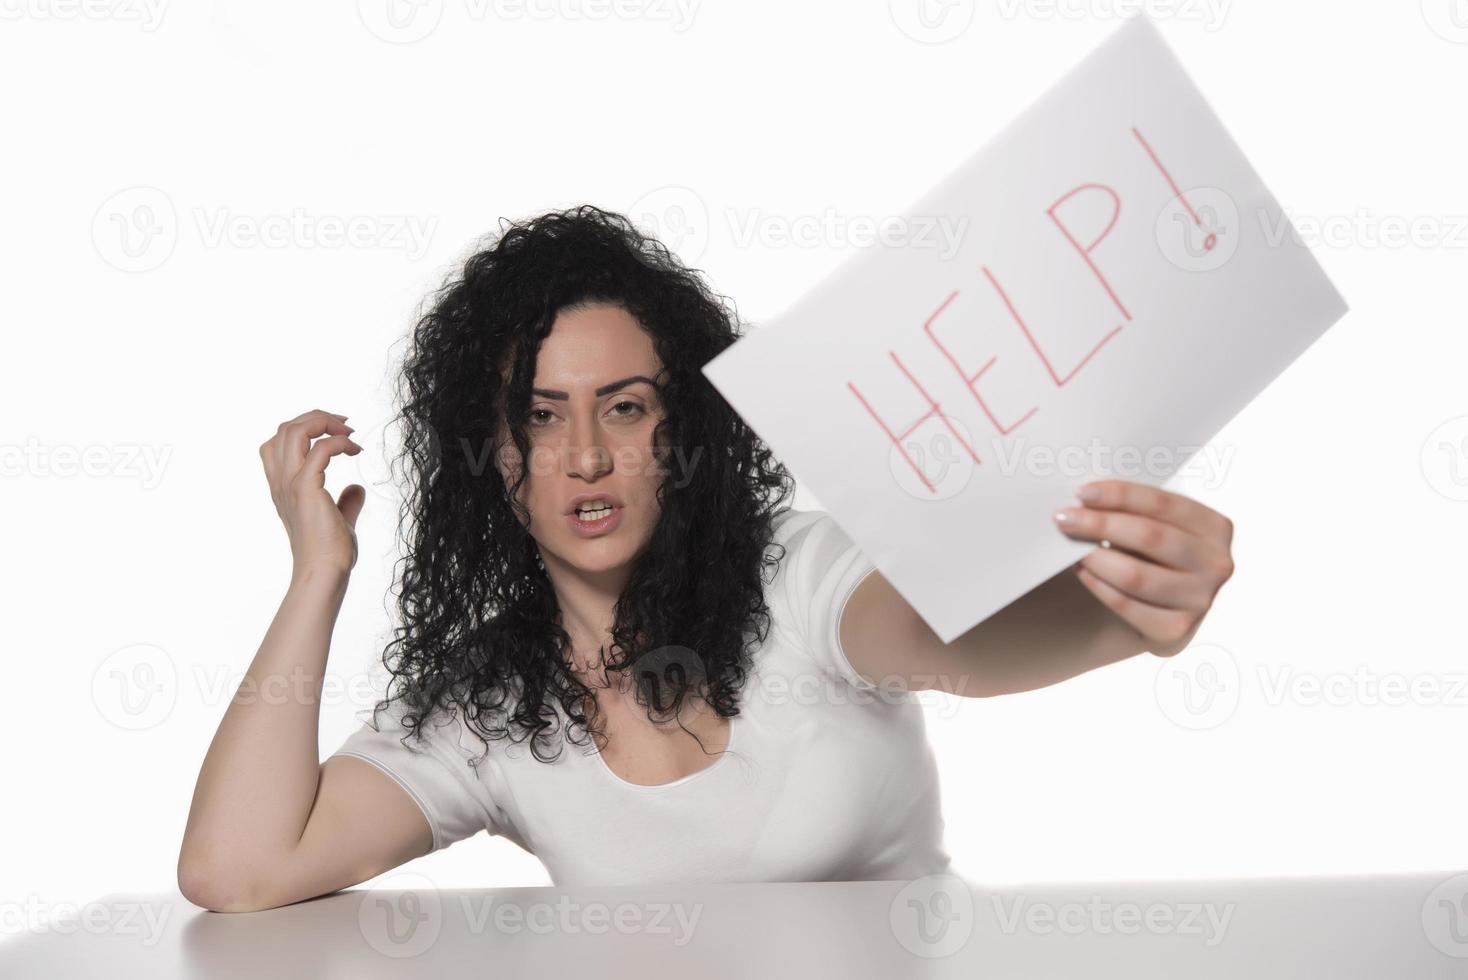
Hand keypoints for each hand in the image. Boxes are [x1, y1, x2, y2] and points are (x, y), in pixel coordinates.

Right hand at [259, 408, 364, 575]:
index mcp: (283, 486)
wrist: (325, 572)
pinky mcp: (305, 489)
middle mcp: (281, 482)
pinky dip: (339, 442)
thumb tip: (356, 489)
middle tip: (345, 425)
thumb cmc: (330, 553)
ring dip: (323, 422)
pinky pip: (320, 450)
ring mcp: (290, 484)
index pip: (278, 442)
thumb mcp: (339, 521)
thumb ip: (345, 503)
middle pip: (284, 429)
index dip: (305, 428)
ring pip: (293, 431)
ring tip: (348, 432)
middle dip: (316, 417)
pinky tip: (355, 450)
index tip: (337, 433)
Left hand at [1053, 479, 1233, 657]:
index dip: (1120, 495)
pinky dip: (1098, 585)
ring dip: (1095, 558)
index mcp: (1216, 528)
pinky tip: (1081, 571)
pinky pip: (1126, 604)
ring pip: (1136, 574)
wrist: (1154, 609)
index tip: (1082, 492)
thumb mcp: (1155, 528)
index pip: (1163, 504)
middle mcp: (1216, 564)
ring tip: (1070, 548)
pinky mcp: (1175, 631)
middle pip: (1150, 536)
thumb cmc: (1148, 556)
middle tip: (1064, 517)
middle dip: (1100, 524)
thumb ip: (1134, 512)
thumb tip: (1087, 498)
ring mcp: (1200, 601)